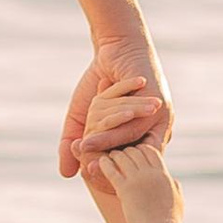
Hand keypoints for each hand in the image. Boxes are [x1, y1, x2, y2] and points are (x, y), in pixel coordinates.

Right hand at [59, 41, 172, 176]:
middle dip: (111, 164)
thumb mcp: (83, 116)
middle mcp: (156, 127)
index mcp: (144, 135)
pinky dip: (109, 128)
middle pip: (134, 155)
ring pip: (129, 135)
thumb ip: (74, 143)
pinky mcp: (153, 98)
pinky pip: (129, 119)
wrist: (117, 48)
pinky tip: (88, 137)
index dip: (110, 168)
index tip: (88, 172)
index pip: (130, 162)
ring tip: (84, 152)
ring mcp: (157, 114)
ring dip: (105, 145)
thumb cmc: (102, 82)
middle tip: (89, 171)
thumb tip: (65, 174)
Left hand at [86, 132, 179, 222]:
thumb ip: (173, 186)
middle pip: (135, 151)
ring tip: (109, 157)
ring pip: (123, 157)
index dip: (141, 149)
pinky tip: (101, 162)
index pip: (150, 151)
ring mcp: (137, 180)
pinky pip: (112, 171)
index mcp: (163, 174)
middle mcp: (150, 174)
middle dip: (127, 151)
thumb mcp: (177, 198)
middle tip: (119, 154)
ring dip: (115, 156)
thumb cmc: (170, 220)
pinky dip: (105, 164)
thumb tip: (172, 180)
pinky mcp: (125, 190)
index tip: (134, 153)